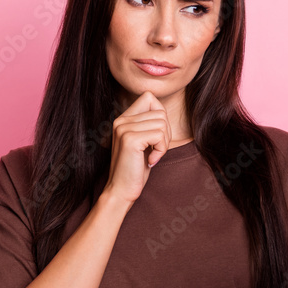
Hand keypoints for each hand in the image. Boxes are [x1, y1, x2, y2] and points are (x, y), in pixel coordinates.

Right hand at [101, 91, 172, 207]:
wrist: (121, 190)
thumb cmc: (135, 169)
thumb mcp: (143, 142)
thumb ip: (148, 125)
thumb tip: (163, 112)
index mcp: (123, 119)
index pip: (149, 97)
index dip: (160, 114)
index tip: (156, 136)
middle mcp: (121, 120)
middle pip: (160, 112)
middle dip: (166, 133)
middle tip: (156, 150)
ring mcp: (124, 128)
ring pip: (162, 123)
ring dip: (164, 143)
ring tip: (153, 156)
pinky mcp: (130, 139)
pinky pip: (159, 135)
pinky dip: (161, 150)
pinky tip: (151, 161)